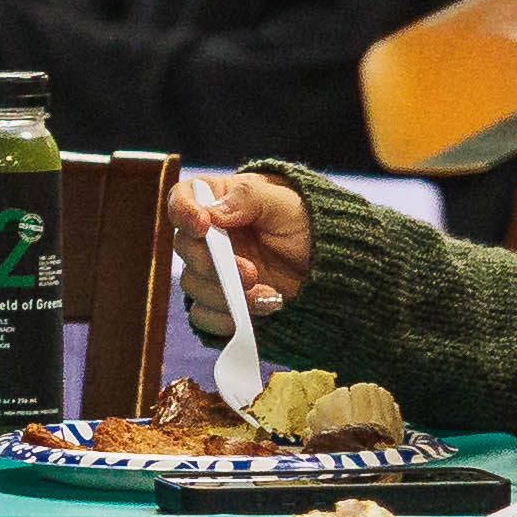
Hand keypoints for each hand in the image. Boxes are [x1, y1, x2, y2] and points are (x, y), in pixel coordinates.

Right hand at [174, 168, 310, 316]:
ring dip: (227, 294)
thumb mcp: (285, 203)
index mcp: (221, 201)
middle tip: (250, 272)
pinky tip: (258, 312)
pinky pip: (203, 315)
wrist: (334, 269)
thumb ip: (247, 199)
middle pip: (184, 247)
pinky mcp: (222, 302)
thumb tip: (211, 213)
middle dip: (213, 264)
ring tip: (268, 295)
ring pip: (193, 284)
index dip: (183, 211)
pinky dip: (225, 318)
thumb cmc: (311, 225)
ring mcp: (216, 270)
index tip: (203, 226)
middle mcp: (212, 235)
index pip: (183, 198)